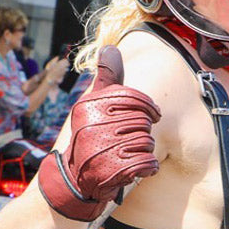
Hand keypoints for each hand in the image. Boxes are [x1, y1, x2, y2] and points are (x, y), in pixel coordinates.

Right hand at [37, 45, 160, 221]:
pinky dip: (149, 167)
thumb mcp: (92, 105)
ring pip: (146, 142)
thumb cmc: (90, 136)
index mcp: (88, 107)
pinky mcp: (109, 173)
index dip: (149, 106)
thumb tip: (109, 48)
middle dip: (145, 131)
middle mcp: (90, 127)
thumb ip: (106, 79)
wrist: (74, 180)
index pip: (132, 98)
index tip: (153, 114)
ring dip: (146, 150)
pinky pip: (145, 163)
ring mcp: (99, 150)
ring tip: (135, 153)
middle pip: (142, 121)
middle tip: (137, 138)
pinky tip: (143, 167)